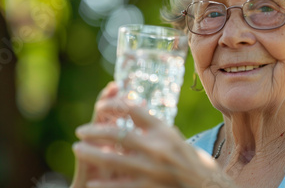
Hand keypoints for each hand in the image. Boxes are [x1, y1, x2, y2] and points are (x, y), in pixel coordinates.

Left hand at [70, 83, 234, 186]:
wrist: (206, 187)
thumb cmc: (189, 160)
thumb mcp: (173, 136)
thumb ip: (152, 125)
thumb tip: (129, 109)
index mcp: (164, 132)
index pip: (135, 111)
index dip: (115, 105)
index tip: (100, 104)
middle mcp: (158, 149)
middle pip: (119, 136)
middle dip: (96, 132)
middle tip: (80, 130)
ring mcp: (153, 170)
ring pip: (115, 160)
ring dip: (93, 154)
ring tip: (78, 149)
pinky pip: (123, 185)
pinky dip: (107, 183)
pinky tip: (93, 181)